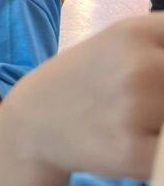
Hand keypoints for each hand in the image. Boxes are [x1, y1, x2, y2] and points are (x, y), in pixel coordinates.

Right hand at [1, 14, 163, 179]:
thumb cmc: (92, 77)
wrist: (34, 120)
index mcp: (138, 31)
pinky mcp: (131, 153)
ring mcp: (134, 109)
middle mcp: (139, 66)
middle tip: (152, 104)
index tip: (162, 83)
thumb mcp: (127, 41)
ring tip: (148, 124)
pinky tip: (144, 148)